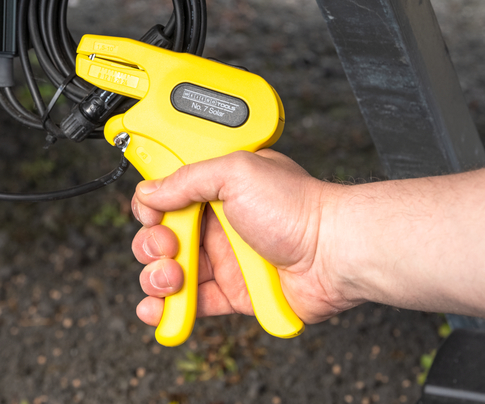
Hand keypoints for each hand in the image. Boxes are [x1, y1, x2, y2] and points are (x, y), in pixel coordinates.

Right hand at [130, 149, 355, 326]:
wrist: (336, 252)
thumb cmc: (298, 207)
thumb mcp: (236, 173)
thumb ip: (186, 179)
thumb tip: (149, 192)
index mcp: (218, 188)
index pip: (168, 195)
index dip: (152, 206)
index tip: (151, 215)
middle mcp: (218, 223)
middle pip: (163, 236)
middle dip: (152, 245)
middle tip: (168, 248)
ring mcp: (224, 260)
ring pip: (171, 272)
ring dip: (157, 278)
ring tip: (171, 279)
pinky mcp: (233, 294)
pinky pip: (193, 304)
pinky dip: (170, 310)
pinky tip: (159, 311)